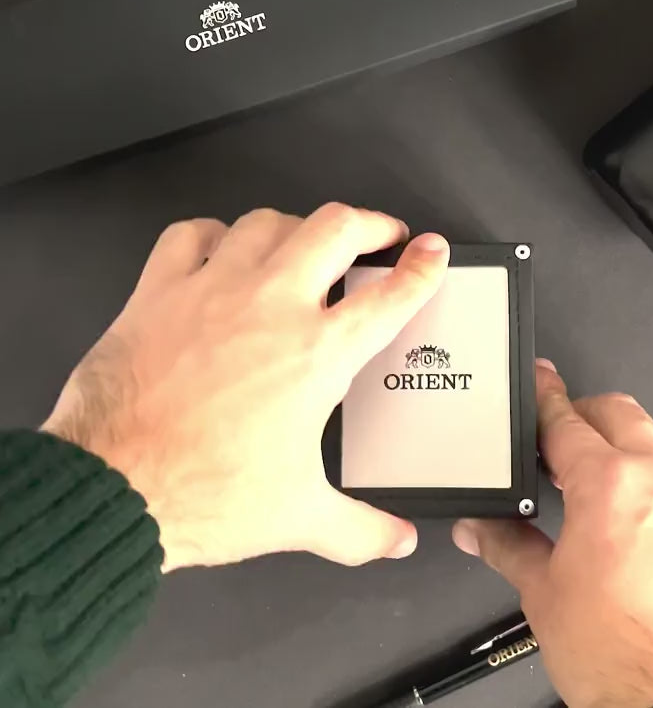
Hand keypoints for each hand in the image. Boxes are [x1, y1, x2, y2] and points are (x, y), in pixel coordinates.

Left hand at [43, 204, 449, 570]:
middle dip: (370, 222)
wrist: (111, 489)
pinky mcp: (160, 291)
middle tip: (379, 232)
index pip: (391, 295)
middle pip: (337, 227)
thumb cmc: (203, 494)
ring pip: (268, 221)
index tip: (431, 252)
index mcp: (318, 355)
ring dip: (296, 227)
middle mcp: (272, 306)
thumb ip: (362, 530)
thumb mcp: (299, 517)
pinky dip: (213, 234)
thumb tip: (398, 540)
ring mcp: (214, 290)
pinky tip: (220, 249)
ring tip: (304, 242)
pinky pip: (190, 234)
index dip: (422, 267)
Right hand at [452, 362, 652, 707]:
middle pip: (617, 411)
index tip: (538, 379)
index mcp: (608, 483)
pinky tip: (620, 511)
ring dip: (616, 442)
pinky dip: (643, 474)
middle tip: (553, 434)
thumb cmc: (618, 654)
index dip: (544, 396)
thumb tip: (476, 527)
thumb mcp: (541, 590)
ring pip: (651, 440)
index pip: (566, 419)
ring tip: (583, 473)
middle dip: (582, 411)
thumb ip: (504, 543)